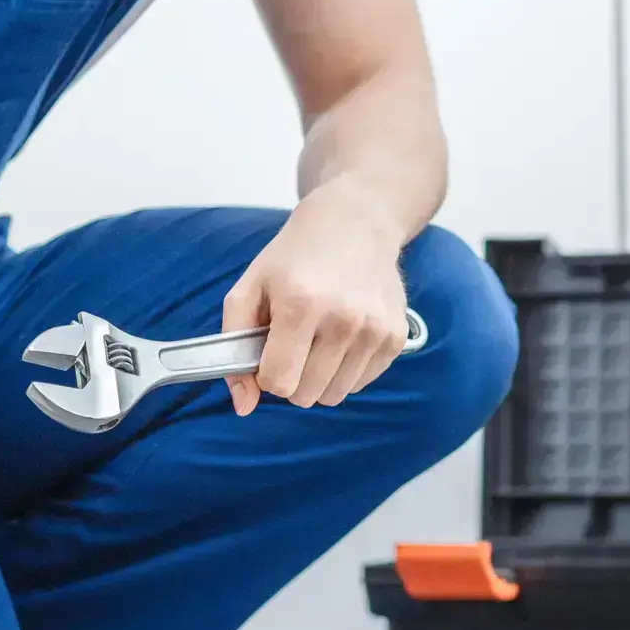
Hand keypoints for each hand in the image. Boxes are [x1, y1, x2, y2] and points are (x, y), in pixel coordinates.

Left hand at [221, 181, 409, 416]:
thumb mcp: (250, 288)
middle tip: (294, 345)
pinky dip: (345, 371)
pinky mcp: (395, 338)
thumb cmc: (295, 257)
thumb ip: (234, 348)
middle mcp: (343, 320)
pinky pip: (360, 383)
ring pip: (334, 396)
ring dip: (319, 378)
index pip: (279, 382)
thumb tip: (244, 407)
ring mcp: (373, 331)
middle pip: (305, 395)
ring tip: (318, 341)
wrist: (356, 222)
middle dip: (292, 378)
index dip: (267, 374)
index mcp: (301, 305)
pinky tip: (343, 338)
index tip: (270, 352)